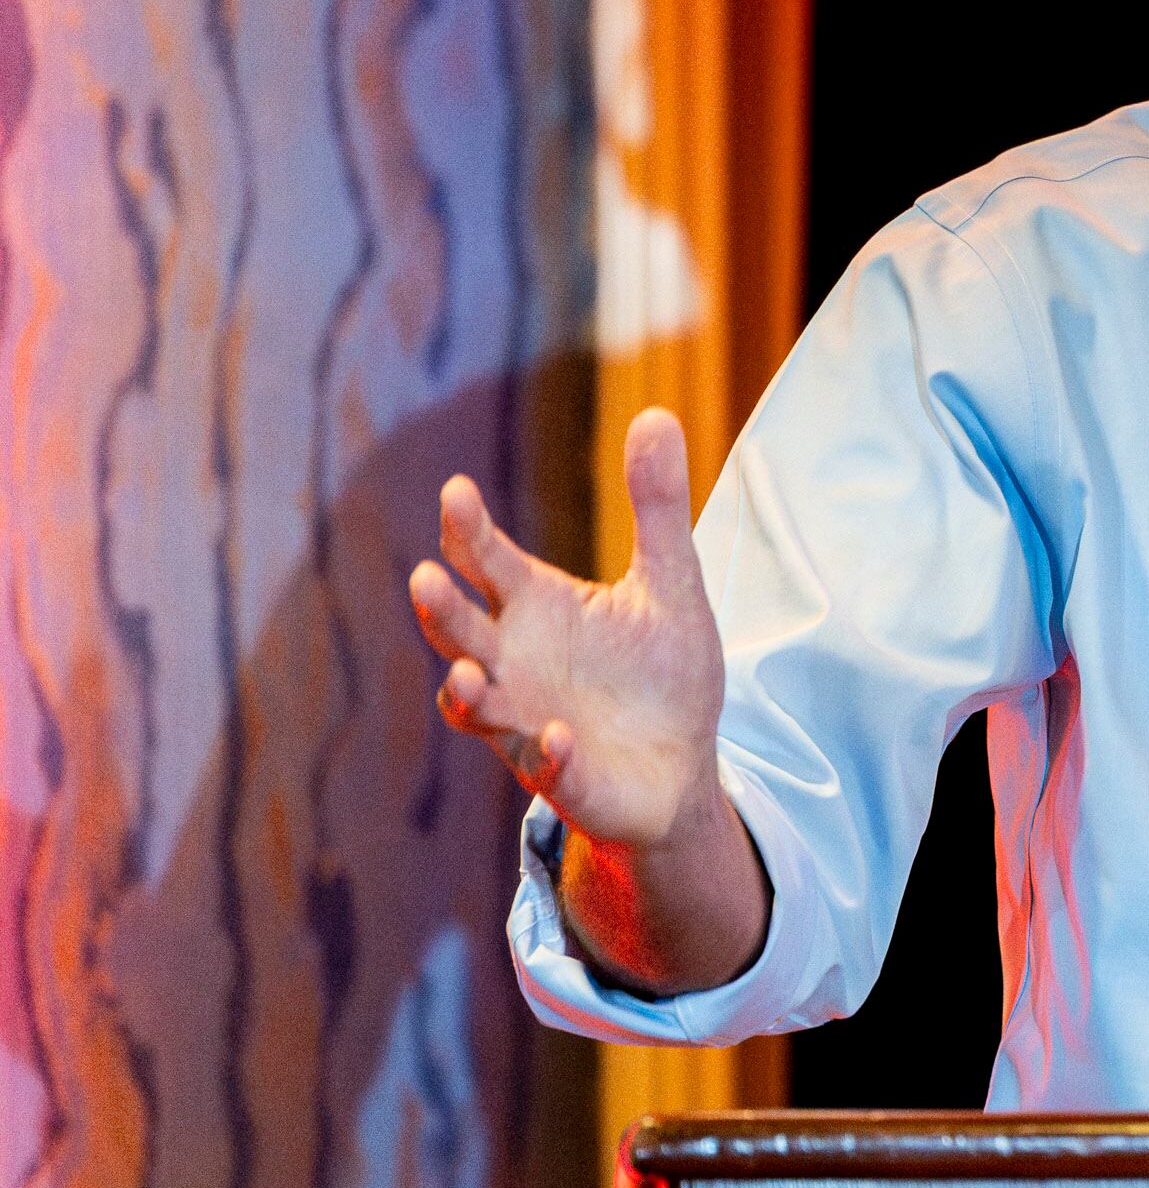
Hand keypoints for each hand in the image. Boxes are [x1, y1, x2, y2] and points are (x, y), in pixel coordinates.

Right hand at [409, 407, 726, 850]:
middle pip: (461, 630)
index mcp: (537, 607)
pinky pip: (545, 766)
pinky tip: (562, 735)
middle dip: (441, 609)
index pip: (487, 560)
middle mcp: (515, 661)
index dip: (468, 528)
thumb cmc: (663, 673)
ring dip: (468, 691)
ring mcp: (527, 721)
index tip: (456, 491)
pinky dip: (549, 752)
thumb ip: (657, 506)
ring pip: (476, 705)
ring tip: (467, 673)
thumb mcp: (671, 582)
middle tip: (426, 578)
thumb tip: (656, 413)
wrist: (683, 766)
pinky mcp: (561, 774)